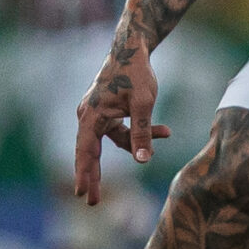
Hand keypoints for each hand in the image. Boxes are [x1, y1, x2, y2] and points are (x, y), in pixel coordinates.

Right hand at [74, 31, 165, 204]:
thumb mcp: (144, 103)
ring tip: (164, 134)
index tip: (82, 193)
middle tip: (92, 202)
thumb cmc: (136, 72)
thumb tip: (143, 160)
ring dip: (136, 144)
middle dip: (95, 176)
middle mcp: (88, 116)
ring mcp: (97, 114)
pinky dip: (138, 133)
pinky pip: (121, 131)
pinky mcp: (107, 112)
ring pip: (112, 142)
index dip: (84, 174)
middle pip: (90, 153)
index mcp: (91, 115)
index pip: (86, 151)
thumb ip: (142, 132)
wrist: (132, 46)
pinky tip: (166, 130)